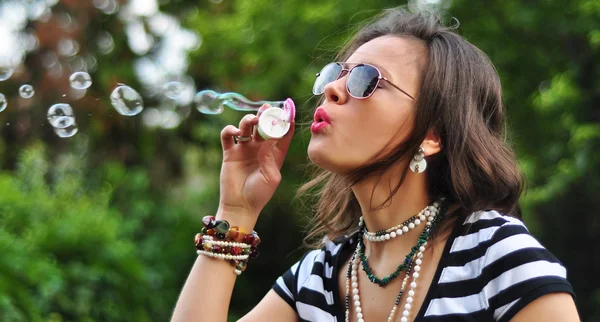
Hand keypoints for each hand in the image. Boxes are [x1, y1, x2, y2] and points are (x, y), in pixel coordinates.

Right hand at [217, 104, 294, 228]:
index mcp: (275, 154)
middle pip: (264, 126)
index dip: (285, 120)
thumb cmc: (259, 194)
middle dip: (266, 115)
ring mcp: (245, 149)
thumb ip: (270, 158)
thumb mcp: (271, 178)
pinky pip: (228, 136)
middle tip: (267, 108)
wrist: (240, 206)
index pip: (283, 133)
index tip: (287, 109)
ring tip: (253, 120)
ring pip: (247, 126)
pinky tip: (235, 132)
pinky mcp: (230, 153)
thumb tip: (266, 140)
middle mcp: (260, 148)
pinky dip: (230, 130)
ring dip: (249, 119)